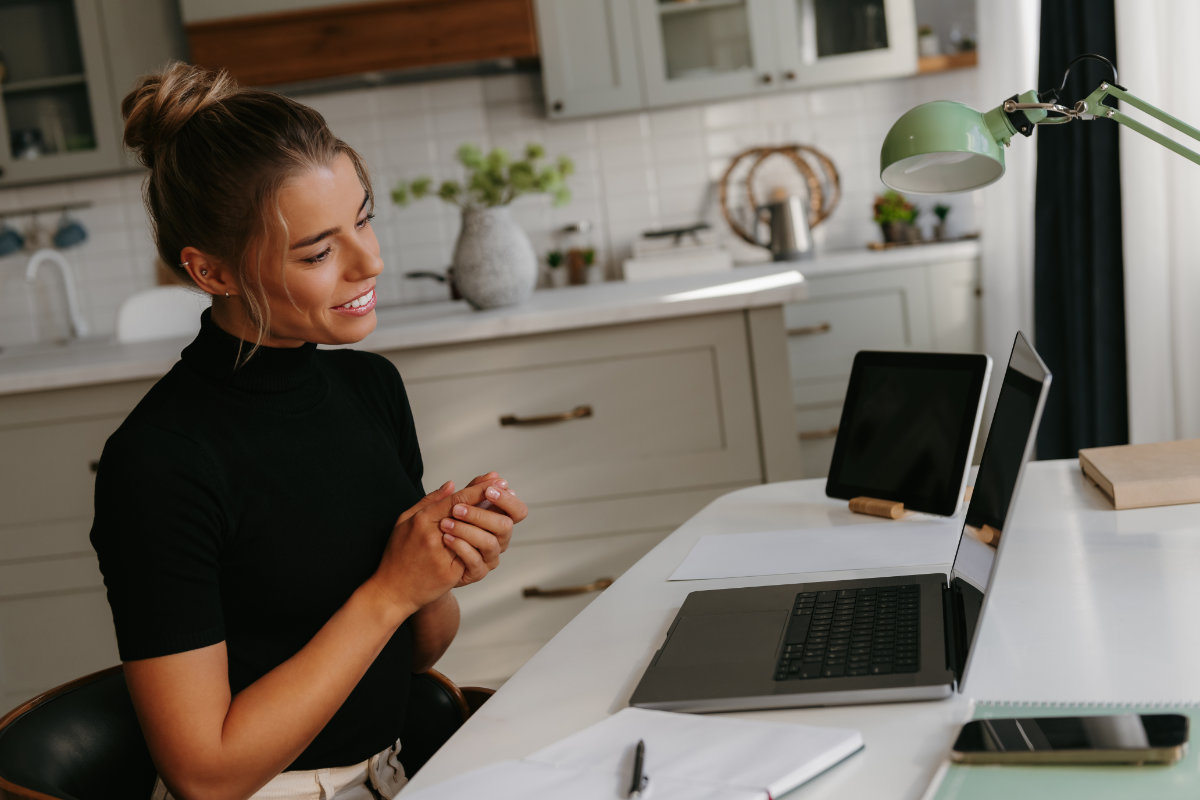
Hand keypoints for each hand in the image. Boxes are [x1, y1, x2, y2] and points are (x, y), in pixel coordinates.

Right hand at [369, 480, 504, 615]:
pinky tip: (491, 538)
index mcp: (422, 519)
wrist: (391, 590)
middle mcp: (431, 535)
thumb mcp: (405, 521)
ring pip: (475, 535)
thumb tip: (452, 484)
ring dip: (488, 524)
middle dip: (489, 501)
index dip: (479, 488)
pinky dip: (482, 546)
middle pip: (469, 513)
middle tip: (506, 490)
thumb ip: (430, 501)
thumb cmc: (398, 552)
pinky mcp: (449, 574)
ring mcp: (441, 555)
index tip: (496, 480)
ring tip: (500, 514)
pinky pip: (472, 557)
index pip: (456, 499)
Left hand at [442, 472, 527, 586]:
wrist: (428, 558)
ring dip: (467, 530)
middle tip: (457, 509)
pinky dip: (460, 547)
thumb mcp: (455, 505)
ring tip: (445, 524)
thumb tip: (493, 474)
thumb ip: (473, 490)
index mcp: (499, 520)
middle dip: (481, 515)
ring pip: (489, 543)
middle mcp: (499, 539)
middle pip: (505, 526)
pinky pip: (475, 561)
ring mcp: (490, 557)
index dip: (508, 500)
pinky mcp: (478, 572)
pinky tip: (446, 538)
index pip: (518, 511)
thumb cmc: (444, 528)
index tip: (489, 490)